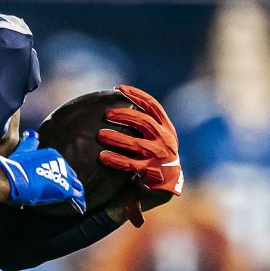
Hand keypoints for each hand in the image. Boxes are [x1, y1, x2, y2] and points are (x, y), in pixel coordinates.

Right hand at [0, 131, 85, 212]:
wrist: (15, 179)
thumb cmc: (16, 166)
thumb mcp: (24, 150)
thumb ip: (30, 142)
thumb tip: (31, 134)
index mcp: (53, 155)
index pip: (60, 165)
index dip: (58, 173)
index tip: (55, 179)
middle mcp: (62, 164)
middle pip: (69, 174)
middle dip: (67, 181)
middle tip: (64, 189)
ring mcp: (64, 177)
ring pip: (75, 185)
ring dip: (75, 191)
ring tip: (76, 199)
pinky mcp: (65, 189)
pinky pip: (77, 196)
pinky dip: (79, 201)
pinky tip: (80, 206)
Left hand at [97, 85, 182, 225]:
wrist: (169, 182)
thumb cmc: (157, 155)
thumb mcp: (158, 137)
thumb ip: (146, 124)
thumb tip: (118, 108)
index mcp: (167, 127)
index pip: (153, 105)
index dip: (137, 95)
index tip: (120, 88)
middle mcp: (165, 139)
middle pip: (144, 121)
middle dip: (125, 115)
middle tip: (107, 113)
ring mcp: (159, 155)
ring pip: (136, 143)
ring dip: (117, 138)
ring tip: (101, 134)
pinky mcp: (150, 170)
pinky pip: (130, 164)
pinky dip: (116, 159)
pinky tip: (103, 156)